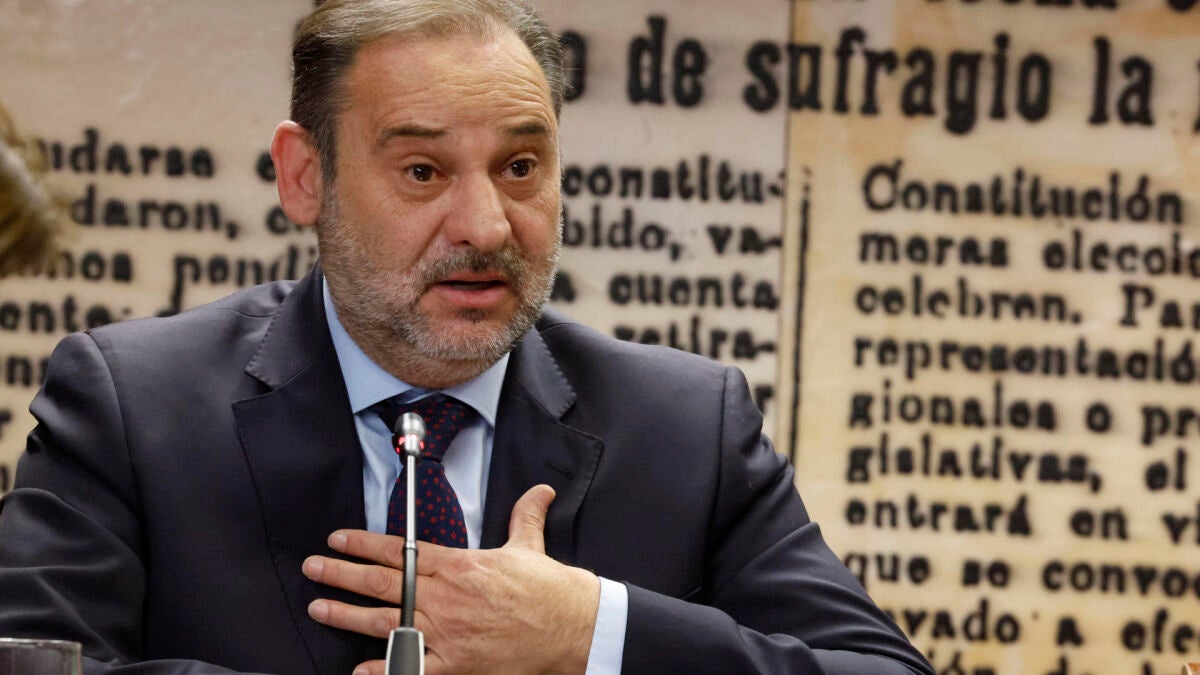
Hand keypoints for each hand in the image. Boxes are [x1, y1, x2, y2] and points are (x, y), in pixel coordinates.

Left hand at [302, 485, 600, 674]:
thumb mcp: (529, 545)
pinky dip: (385, 670)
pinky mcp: (456, 663)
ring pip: (385, 623)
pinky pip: (412, 668)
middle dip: (341, 574)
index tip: (338, 539)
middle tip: (314, 568)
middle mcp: (444, 597)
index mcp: (457, 565)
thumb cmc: (548, 589)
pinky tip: (359, 671)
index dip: (363, 543)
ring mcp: (446, 632)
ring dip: (347, 615)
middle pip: (381, 583)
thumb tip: (539, 491)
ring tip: (319, 609)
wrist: (570, 626)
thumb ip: (524, 515)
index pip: (399, 550)